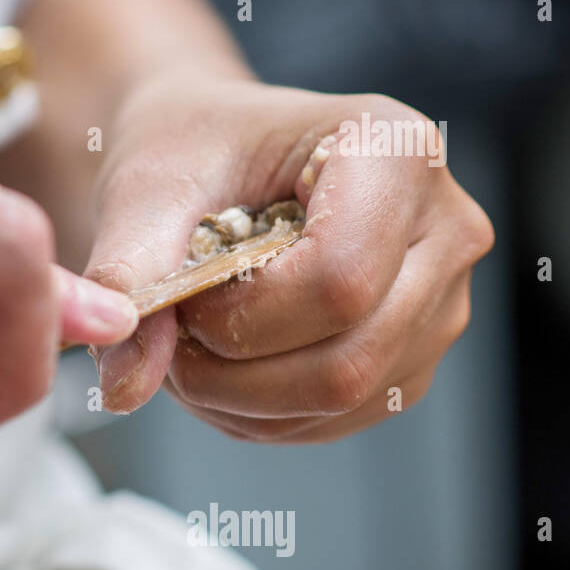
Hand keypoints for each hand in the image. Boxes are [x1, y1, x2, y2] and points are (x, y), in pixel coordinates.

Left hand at [83, 76, 492, 440]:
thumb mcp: (144, 189)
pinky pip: (334, 420)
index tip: (180, 296)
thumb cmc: (191, 149)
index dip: (240, 317)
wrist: (211, 156)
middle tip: (169, 335)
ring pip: (342, 399)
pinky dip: (256, 411)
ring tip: (188, 343)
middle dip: (233, 370)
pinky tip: (221, 363)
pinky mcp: (412, 359)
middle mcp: (444, 227)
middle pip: (348, 358)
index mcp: (395, 150)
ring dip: (237, 397)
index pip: (337, 281)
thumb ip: (127, 276)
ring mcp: (441, 301)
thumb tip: (126, 382)